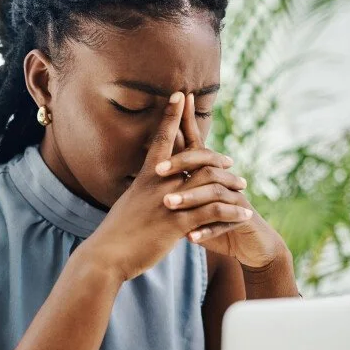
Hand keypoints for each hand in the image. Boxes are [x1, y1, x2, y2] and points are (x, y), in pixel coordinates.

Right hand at [78, 92, 254, 280]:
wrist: (105, 256)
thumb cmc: (114, 234)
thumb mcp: (128, 205)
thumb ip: (142, 195)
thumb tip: (146, 191)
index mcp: (145, 177)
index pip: (161, 139)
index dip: (171, 115)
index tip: (181, 94)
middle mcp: (158, 184)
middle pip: (195, 157)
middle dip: (216, 155)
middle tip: (230, 160)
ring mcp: (169, 202)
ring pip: (210, 183)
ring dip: (231, 183)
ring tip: (244, 188)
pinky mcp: (178, 224)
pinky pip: (213, 212)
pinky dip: (232, 211)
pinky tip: (243, 213)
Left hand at [154, 93, 289, 267]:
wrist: (247, 242)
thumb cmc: (211, 218)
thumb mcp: (192, 200)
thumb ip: (177, 182)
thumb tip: (152, 163)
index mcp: (207, 172)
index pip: (195, 143)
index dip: (187, 122)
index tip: (177, 101)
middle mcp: (223, 180)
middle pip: (205, 163)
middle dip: (181, 163)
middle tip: (158, 170)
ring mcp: (235, 198)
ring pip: (213, 192)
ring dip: (190, 198)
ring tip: (168, 204)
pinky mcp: (242, 219)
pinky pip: (225, 223)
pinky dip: (206, 230)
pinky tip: (191, 236)